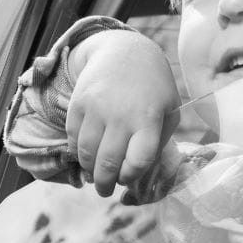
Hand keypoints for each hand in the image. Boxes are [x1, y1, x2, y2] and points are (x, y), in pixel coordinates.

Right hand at [64, 30, 179, 196]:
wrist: (125, 51)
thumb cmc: (153, 87)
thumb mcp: (169, 110)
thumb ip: (159, 141)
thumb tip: (140, 171)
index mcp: (149, 119)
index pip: (138, 161)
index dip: (131, 176)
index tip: (128, 177)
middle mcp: (121, 115)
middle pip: (108, 163)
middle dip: (105, 185)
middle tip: (105, 191)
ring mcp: (97, 108)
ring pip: (86, 153)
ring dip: (89, 171)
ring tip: (95, 176)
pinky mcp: (79, 103)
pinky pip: (73, 138)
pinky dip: (77, 152)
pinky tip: (86, 155)